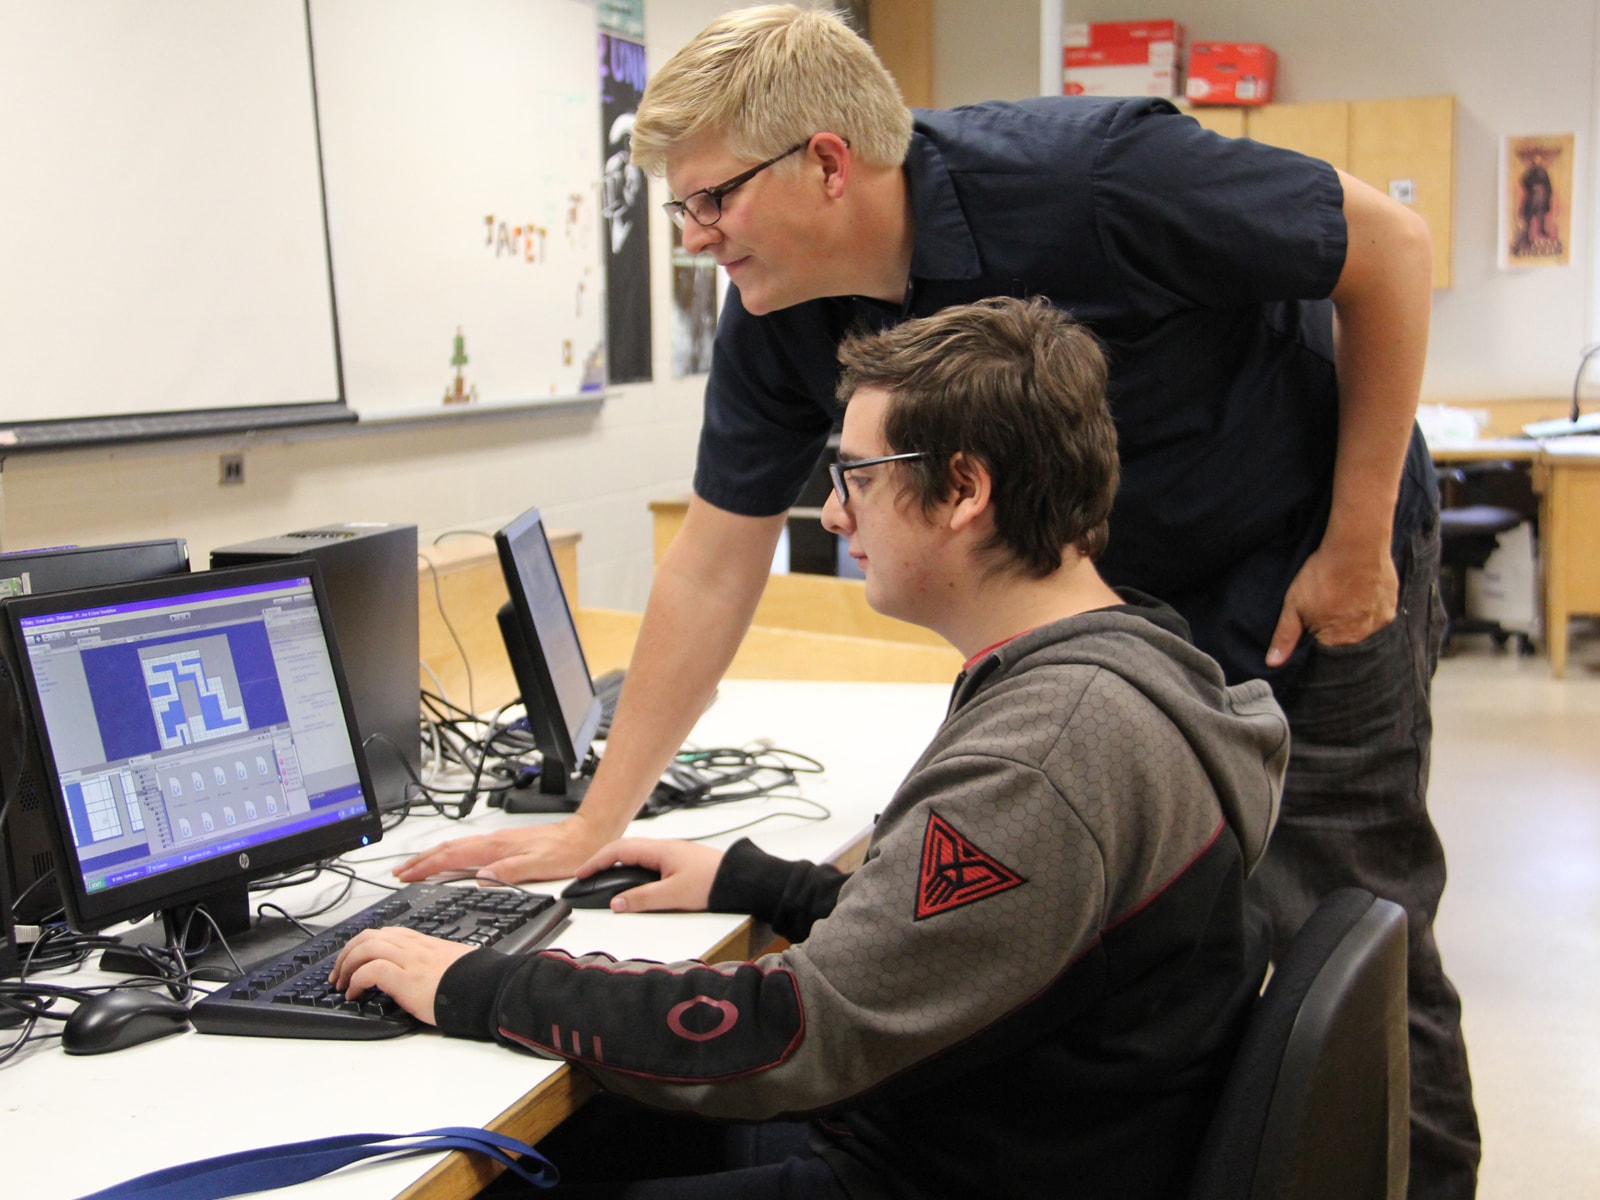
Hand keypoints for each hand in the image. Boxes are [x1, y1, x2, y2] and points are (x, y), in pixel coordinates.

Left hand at [328, 927, 474, 1025]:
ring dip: (347, 965)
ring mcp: (409, 960)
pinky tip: (354, 994)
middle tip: (338, 974)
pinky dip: (356, 980)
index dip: (363, 944)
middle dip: (347, 953)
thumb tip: (424, 973)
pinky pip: (371, 971)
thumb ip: (434, 963)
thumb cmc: (473, 981)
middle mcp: (413, 947)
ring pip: (365, 948)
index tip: (354, 960)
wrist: (486, 989)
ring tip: (342, 984)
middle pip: (368, 936)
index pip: (385, 933)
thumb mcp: (451, 964)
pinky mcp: (405, 978)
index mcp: (424, 943)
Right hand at [394, 812, 608, 884]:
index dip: (426, 866)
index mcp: (496, 848)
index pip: (452, 857)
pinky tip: (450, 861)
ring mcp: (498, 841)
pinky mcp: (505, 843)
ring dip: (433, 856)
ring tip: (415, 866)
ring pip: (456, 847)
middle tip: (399, 872)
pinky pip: (468, 849)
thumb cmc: (567, 852)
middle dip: (421, 860)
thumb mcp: (539, 867)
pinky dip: (451, 855)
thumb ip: (508, 871)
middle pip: (448, 849)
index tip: (406, 875)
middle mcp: (494, 842)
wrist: (586, 835)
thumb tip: (480, 877)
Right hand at [574, 838, 725, 912]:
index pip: (618, 850)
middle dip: (602, 862)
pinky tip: (632, 883)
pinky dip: (632, 871)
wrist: (742, 880)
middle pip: (624, 849)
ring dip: (618, 865)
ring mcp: (672, 855)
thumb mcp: (674, 895)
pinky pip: (648, 863)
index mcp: (659, 850)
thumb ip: (643, 899)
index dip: (595, 861)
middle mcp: (664, 848)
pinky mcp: (679, 864)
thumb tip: (616, 903)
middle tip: (586, 877)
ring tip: (603, 880)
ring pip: (637, 856)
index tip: (580, 873)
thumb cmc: (713, 882)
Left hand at [1266, 539, 1398, 666]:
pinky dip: (1368, 609)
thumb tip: (1273, 664)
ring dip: (1353, 620)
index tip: (1314, 623)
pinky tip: (1359, 595)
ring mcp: (1379, 623)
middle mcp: (1362, 638)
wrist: (1356, 546)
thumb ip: (1285, 636)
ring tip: (1344, 599)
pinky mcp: (1391, 607)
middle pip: (1345, 642)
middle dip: (1336, 630)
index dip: (1316, 639)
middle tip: (1330, 606)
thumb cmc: (1322, 576)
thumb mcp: (1294, 605)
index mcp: (1337, 642)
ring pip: (1363, 629)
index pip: (1325, 653)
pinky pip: (1378, 616)